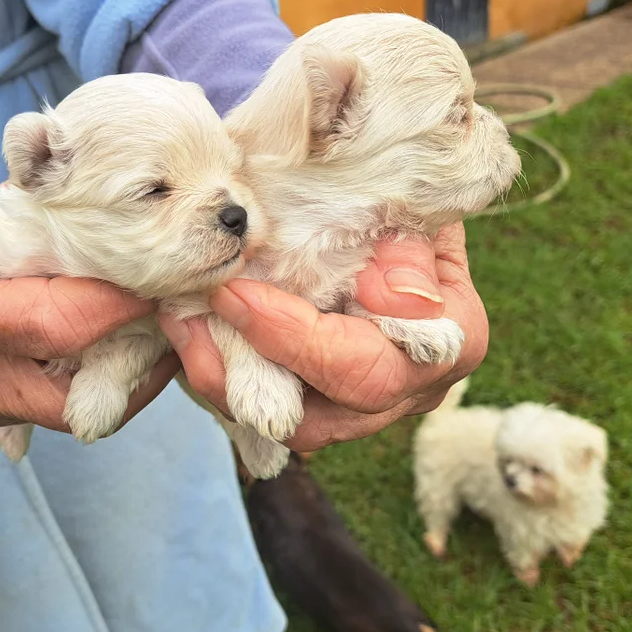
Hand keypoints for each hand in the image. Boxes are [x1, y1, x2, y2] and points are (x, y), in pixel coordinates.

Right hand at [0, 190, 177, 429]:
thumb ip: (25, 219)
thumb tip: (105, 207)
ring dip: (131, 375)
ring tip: (162, 329)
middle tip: (181, 311)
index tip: (166, 276)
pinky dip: (103, 382)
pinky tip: (124, 347)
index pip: (55, 319)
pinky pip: (66, 409)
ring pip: (80, 409)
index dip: (120, 302)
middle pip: (78, 383)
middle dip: (141, 349)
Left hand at [159, 224, 486, 451]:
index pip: (370, 364)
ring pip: (284, 428)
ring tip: (179, 324)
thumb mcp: (414, 207)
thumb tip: (399, 300)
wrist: (396, 215)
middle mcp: (409, 391)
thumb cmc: (404, 203)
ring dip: (222, 382)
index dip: (298, 338)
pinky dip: (223, 375)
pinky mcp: (322, 405)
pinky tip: (190, 331)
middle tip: (191, 315)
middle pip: (322, 420)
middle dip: (245, 370)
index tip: (237, 294)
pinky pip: (265, 410)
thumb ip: (409, 248)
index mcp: (452, 341)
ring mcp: (363, 409)